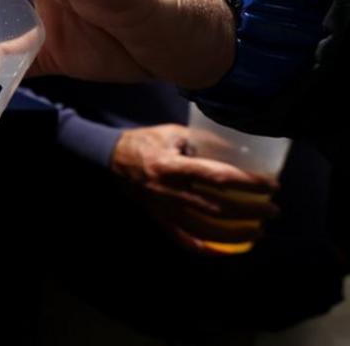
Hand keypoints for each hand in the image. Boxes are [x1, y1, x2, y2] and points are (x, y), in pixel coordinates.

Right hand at [110, 124, 279, 253]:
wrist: (110, 158)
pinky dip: (204, 249)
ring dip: (235, 234)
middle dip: (250, 212)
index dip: (248, 182)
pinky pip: (183, 239)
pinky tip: (223, 251)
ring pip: (204, 229)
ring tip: (258, 232)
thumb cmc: (144, 141)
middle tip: (273, 210)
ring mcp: (163, 209)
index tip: (272, 184)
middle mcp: (169, 192)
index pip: (218, 177)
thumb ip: (202, 141)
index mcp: (173, 166)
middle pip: (217, 208)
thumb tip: (236, 148)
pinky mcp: (158, 219)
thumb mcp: (173, 132)